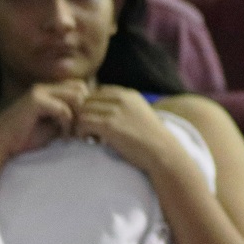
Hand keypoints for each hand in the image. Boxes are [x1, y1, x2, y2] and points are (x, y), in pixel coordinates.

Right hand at [0, 81, 87, 162]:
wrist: (1, 144)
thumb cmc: (26, 137)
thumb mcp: (54, 126)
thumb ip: (69, 118)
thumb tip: (88, 119)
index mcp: (49, 90)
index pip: (80, 87)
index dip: (86, 104)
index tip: (84, 124)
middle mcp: (45, 87)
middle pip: (81, 88)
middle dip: (84, 109)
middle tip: (80, 129)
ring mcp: (39, 92)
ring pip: (75, 96)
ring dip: (77, 116)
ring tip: (72, 132)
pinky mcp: (35, 101)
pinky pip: (62, 109)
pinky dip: (67, 123)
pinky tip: (63, 135)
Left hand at [67, 86, 181, 174]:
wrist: (162, 152)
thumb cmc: (150, 139)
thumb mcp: (139, 115)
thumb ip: (123, 108)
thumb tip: (101, 112)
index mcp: (129, 94)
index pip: (97, 92)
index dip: (91, 107)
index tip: (93, 122)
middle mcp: (122, 98)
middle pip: (87, 99)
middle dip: (83, 114)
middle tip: (87, 130)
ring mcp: (116, 110)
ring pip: (82, 110)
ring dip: (81, 124)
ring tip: (88, 136)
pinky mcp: (110, 125)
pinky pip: (83, 122)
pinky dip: (81, 132)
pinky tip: (89, 140)